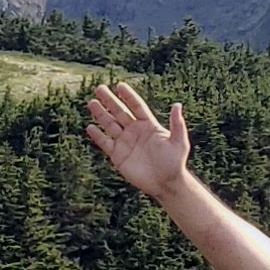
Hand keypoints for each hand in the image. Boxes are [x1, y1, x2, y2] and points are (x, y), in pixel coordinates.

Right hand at [83, 82, 192, 198]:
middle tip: (99, 88)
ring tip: (92, 103)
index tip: (119, 85)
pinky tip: (90, 127)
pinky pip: (105, 143)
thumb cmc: (175, 163)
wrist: (166, 184)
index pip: (136, 106)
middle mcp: (135, 131)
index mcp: (148, 125)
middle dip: (110, 101)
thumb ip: (177, 124)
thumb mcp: (179, 143)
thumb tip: (177, 105)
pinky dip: (97, 135)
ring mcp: (125, 143)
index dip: (128, 96)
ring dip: (101, 114)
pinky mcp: (118, 156)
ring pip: (110, 125)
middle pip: (120, 112)